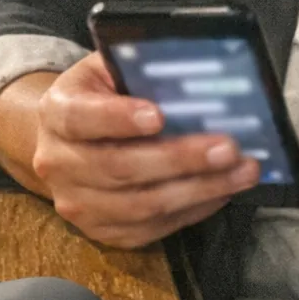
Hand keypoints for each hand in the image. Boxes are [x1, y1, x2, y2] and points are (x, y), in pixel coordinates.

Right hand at [31, 51, 260, 248]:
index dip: (118, 118)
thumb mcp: (108, 69)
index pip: (81, 118)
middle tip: (228, 148)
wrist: (67, 142)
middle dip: (180, 159)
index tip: (158, 115)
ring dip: (199, 190)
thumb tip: (197, 67)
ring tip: (242, 172)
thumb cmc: (101, 96)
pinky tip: (222, 191)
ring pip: (141, 205)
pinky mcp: (101, 232)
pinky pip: (151, 227)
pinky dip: (193, 210)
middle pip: (119, 168)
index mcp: (56, 113)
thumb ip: (139, 68)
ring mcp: (78, 204)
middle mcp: (58, 163)